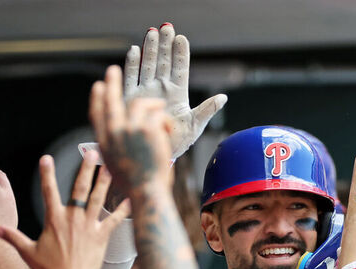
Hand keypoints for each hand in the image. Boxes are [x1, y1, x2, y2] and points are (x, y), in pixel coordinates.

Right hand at [0, 152, 129, 268]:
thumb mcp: (28, 252)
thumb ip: (13, 238)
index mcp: (54, 219)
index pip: (48, 191)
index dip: (46, 173)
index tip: (46, 158)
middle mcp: (72, 218)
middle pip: (80, 188)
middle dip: (86, 168)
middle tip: (92, 152)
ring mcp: (89, 226)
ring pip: (98, 198)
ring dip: (105, 181)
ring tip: (112, 166)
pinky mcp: (102, 235)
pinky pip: (115, 219)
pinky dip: (123, 209)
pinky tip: (131, 197)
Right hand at [90, 65, 173, 192]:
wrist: (146, 192)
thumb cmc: (137, 186)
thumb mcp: (119, 166)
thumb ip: (116, 149)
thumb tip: (116, 141)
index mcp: (104, 142)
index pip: (97, 114)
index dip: (98, 99)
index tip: (99, 87)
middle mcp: (113, 132)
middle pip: (111, 101)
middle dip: (113, 83)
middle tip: (113, 70)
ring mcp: (129, 128)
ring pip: (140, 104)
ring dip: (153, 104)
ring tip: (160, 107)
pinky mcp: (147, 128)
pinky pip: (158, 114)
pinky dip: (164, 121)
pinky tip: (167, 130)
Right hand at [124, 23, 226, 157]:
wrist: (156, 154)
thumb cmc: (178, 141)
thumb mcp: (195, 125)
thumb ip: (207, 110)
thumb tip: (224, 97)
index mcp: (178, 93)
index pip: (180, 69)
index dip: (180, 53)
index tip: (181, 38)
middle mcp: (162, 89)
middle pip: (162, 62)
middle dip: (164, 45)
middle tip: (166, 27)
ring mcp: (146, 92)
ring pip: (147, 66)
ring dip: (149, 49)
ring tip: (151, 32)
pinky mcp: (131, 98)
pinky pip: (131, 78)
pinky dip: (132, 64)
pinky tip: (134, 50)